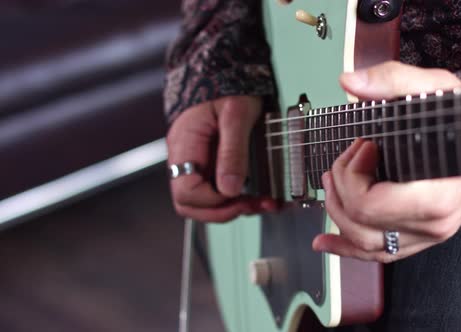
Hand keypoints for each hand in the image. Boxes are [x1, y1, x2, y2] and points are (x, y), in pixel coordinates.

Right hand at [167, 96, 275, 221]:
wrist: (228, 69)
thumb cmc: (230, 86)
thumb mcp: (237, 116)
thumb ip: (232, 152)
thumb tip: (229, 189)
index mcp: (185, 144)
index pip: (185, 191)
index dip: (212, 202)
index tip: (239, 197)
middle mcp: (185, 156)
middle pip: (189, 203)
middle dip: (222, 211)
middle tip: (252, 205)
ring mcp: (196, 160)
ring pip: (203, 200)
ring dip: (232, 207)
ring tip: (262, 202)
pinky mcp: (210, 162)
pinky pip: (216, 188)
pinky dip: (237, 197)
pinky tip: (259, 195)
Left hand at [312, 61, 460, 262]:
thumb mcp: (435, 89)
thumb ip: (391, 81)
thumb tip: (349, 82)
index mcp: (437, 196)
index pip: (370, 205)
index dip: (353, 174)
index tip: (364, 146)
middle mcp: (433, 224)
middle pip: (360, 223)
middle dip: (341, 184)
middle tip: (349, 155)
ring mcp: (426, 236)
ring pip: (364, 242)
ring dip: (337, 212)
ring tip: (332, 183)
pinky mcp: (418, 238)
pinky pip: (377, 254)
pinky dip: (345, 249)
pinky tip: (324, 242)